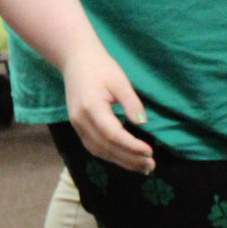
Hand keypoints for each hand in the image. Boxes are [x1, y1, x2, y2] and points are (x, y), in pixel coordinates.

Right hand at [62, 44, 152, 172]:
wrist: (76, 60)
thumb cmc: (100, 67)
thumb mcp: (120, 81)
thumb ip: (131, 103)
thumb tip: (143, 124)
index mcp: (91, 107)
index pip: (112, 134)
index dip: (131, 146)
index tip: (150, 151)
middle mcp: (80, 120)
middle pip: (105, 147)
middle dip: (129, 159)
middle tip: (151, 165)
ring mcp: (76, 125)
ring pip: (98, 151)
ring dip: (121, 162)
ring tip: (142, 167)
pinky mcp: (78, 127)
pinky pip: (94, 147)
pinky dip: (111, 156)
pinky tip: (126, 159)